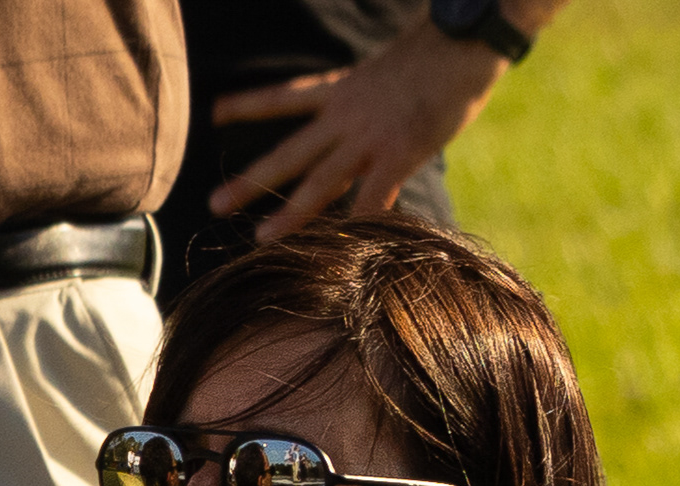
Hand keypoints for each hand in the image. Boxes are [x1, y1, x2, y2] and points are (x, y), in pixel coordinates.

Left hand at [208, 24, 507, 241]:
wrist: (466, 40)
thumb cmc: (437, 53)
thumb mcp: (385, 70)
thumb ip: (366, 97)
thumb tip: (361, 114)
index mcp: (341, 90)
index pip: (285, 97)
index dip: (248, 104)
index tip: (213, 114)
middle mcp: (347, 116)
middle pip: (289, 152)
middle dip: (252, 179)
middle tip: (213, 204)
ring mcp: (371, 137)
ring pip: (320, 182)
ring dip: (289, 214)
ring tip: (258, 240)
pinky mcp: (401, 153)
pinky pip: (374, 198)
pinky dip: (361, 225)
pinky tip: (345, 251)